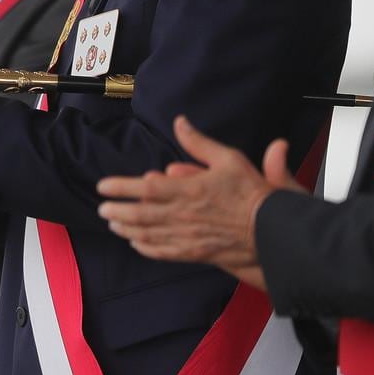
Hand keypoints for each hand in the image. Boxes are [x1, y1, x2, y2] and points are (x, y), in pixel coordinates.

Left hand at [95, 116, 297, 279]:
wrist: (271, 228)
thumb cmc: (251, 192)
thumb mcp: (228, 158)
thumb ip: (199, 143)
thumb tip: (180, 122)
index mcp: (189, 190)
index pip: (146, 188)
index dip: (121, 187)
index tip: (104, 186)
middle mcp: (184, 215)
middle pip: (141, 214)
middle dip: (118, 211)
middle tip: (102, 208)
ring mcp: (188, 236)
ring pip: (148, 234)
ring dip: (127, 229)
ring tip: (113, 223)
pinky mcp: (195, 253)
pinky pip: (164, 252)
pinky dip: (146, 248)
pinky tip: (137, 243)